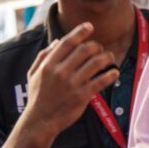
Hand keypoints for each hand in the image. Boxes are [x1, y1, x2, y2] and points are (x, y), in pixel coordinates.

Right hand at [21, 23, 119, 139]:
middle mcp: (61, 72)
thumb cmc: (38, 96)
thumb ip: (44, 56)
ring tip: (110, 58)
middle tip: (100, 48)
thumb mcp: (33, 74)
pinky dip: (110, 75)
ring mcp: (72, 84)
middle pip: (84, 50)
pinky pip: (100, 81)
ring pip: (95, 63)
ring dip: (106, 57)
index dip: (80, 32)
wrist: (40, 121)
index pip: (67, 42)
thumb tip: (57, 41)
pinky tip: (115, 72)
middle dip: (96, 46)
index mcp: (49, 64)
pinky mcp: (82, 96)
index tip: (90, 26)